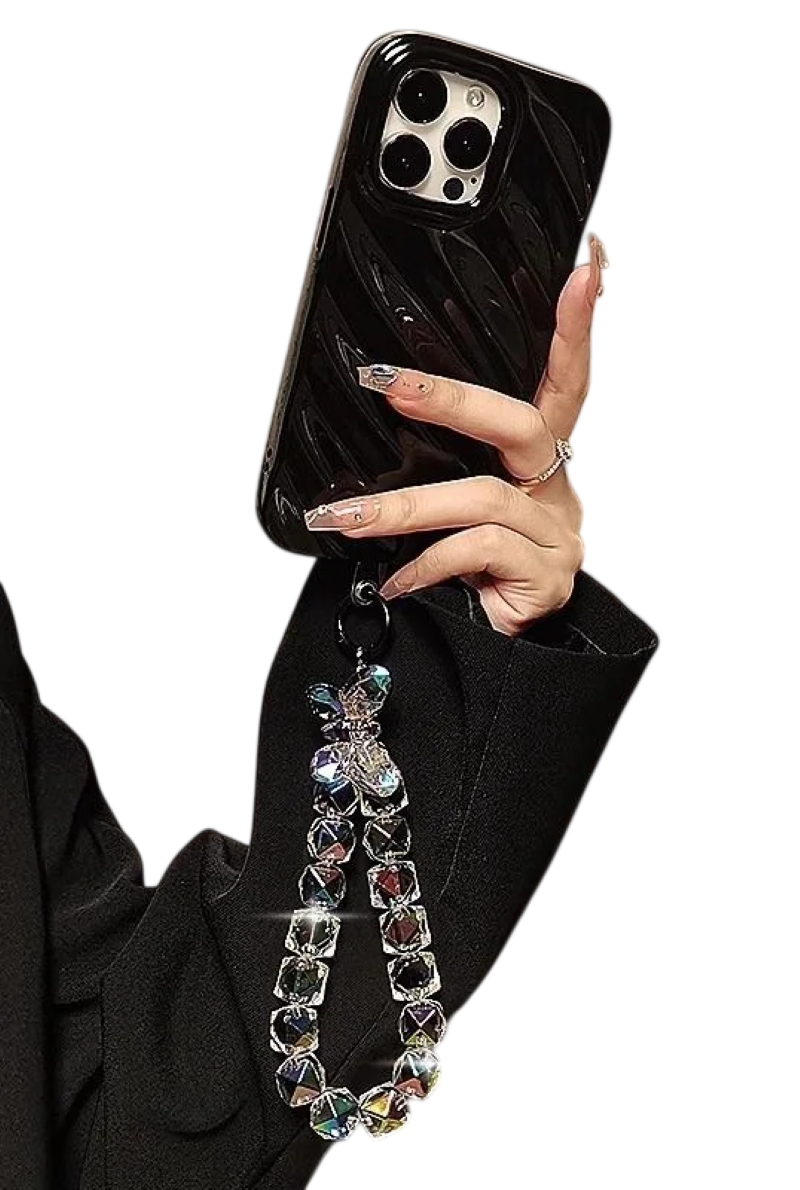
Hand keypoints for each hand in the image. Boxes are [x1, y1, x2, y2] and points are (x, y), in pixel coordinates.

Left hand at [304, 235, 606, 634]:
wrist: (495, 661)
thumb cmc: (468, 578)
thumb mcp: (450, 515)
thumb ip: (436, 473)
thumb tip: (371, 438)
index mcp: (539, 465)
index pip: (563, 383)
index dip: (574, 327)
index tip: (584, 266)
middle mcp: (557, 492)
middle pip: (523, 424)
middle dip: (451, 397)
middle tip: (388, 383)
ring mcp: (558, 537)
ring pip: (481, 497)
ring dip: (401, 507)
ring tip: (343, 520)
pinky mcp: (547, 579)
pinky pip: (478, 552)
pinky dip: (426, 563)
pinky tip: (397, 581)